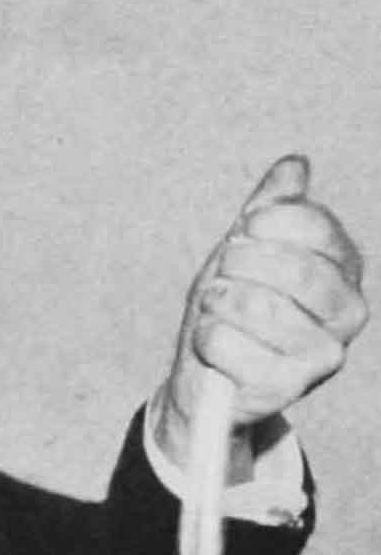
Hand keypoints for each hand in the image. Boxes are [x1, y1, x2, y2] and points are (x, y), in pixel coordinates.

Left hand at [155, 155, 366, 480]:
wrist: (208, 372)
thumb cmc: (231, 304)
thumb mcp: (245, 248)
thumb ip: (270, 208)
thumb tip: (293, 165)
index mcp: (345, 268)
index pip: (309, 224)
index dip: (261, 225)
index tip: (242, 236)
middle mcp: (349, 311)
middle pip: (286, 266)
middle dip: (236, 266)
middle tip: (224, 280)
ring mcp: (325, 354)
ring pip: (253, 305)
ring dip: (216, 303)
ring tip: (216, 311)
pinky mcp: (289, 388)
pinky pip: (225, 343)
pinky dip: (205, 338)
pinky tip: (212, 344)